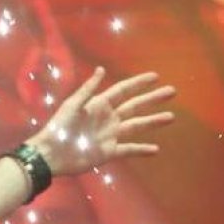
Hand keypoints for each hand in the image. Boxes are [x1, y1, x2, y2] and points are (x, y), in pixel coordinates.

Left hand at [28, 67, 174, 175]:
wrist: (51, 153)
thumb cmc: (59, 127)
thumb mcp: (73, 105)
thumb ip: (88, 89)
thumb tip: (101, 69)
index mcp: (99, 104)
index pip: (124, 90)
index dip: (139, 83)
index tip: (155, 76)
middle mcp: (108, 118)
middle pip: (135, 106)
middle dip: (153, 99)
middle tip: (172, 91)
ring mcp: (110, 135)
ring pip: (137, 126)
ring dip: (153, 121)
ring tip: (170, 117)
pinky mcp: (109, 152)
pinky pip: (129, 149)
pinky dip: (141, 149)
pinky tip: (155, 149)